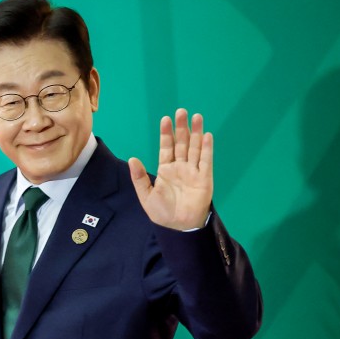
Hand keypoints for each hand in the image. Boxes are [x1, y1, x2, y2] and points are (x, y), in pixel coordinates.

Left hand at [128, 108, 212, 229]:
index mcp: (166, 170)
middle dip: (181, 128)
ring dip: (196, 133)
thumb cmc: (162, 213)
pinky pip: (206, 161)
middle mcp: (180, 167)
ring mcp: (193, 172)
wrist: (178, 227)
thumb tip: (132, 159)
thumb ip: (140, 178)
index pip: (166, 148)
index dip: (166, 134)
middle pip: (182, 143)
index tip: (165, 119)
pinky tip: (206, 135)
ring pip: (195, 148)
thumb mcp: (146, 196)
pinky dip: (206, 148)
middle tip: (181, 111)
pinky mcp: (204, 178)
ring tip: (196, 117)